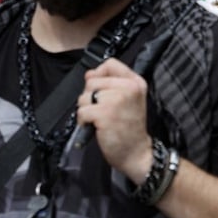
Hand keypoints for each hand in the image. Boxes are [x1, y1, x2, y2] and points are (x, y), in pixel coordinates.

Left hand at [76, 58, 153, 182]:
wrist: (136, 153)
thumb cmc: (129, 127)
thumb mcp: (128, 99)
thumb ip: (110, 83)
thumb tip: (89, 74)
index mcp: (136, 82)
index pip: (110, 64)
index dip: (99, 74)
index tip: (99, 89)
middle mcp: (128, 88)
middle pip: (93, 80)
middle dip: (90, 96)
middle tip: (100, 110)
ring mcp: (117, 100)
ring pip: (85, 96)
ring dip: (86, 109)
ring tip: (98, 120)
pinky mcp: (105, 114)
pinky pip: (82, 111)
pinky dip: (83, 121)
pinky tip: (93, 127)